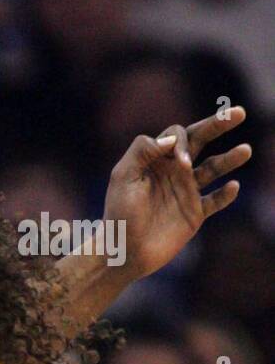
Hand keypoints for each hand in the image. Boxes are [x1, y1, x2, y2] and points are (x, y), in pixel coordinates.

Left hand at [103, 106, 250, 279]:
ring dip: (230, 158)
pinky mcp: (195, 214)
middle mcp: (173, 172)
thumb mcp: (122, 177)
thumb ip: (142, 151)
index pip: (178, 135)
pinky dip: (226, 194)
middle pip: (200, 141)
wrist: (122, 251)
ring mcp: (186, 192)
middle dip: (219, 125)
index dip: (183, 141)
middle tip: (239, 112)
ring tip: (245, 150)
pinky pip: (216, 200)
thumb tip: (173, 138)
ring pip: (214, 168)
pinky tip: (233, 186)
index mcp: (155, 160)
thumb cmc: (118, 214)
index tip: (181, 161)